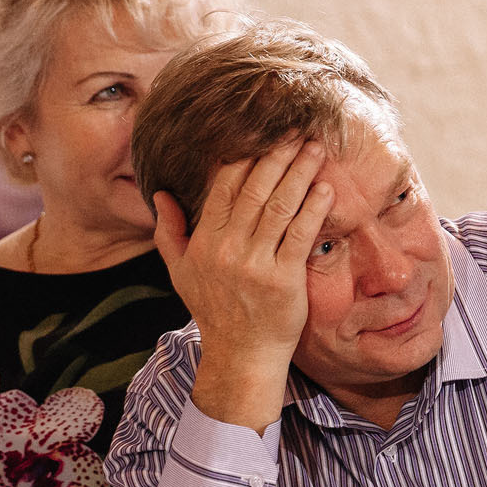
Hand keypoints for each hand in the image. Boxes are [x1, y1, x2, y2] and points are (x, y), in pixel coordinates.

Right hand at [153, 140, 334, 430]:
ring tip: (316, 148)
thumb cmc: (214, 312)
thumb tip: (160, 194)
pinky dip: (314, 208)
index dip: (246, 156)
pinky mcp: (283, 279)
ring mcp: (255, 264)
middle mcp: (228, 249)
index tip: (265, 133)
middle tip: (297, 131)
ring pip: (279, 206)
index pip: (224, 187)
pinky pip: (300, 234)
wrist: (241, 356)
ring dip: (300, 172)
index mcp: (205, 241)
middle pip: (255, 189)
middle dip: (277, 155)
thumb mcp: (181, 273)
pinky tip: (326, 188)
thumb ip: (170, 232)